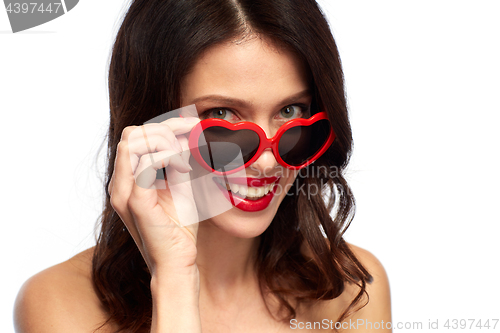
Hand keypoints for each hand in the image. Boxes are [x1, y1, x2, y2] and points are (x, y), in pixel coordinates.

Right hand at [108, 116, 199, 275]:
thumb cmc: (178, 229)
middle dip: (166, 127)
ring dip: (165, 140)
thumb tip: (185, 138)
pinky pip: (146, 164)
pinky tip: (184, 167)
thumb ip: (177, 164)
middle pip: (132, 133)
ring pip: (133, 142)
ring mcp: (124, 192)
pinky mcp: (136, 202)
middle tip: (193, 136)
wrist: (177, 262)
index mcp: (127, 179)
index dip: (165, 125)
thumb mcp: (180, 188)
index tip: (192, 125)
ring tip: (187, 155)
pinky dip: (168, 156)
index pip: (135, 136)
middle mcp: (120, 183)